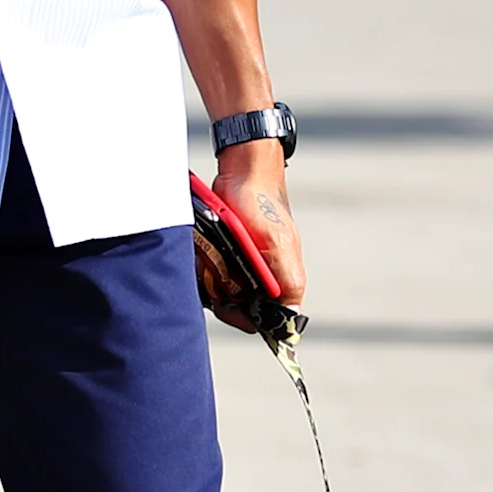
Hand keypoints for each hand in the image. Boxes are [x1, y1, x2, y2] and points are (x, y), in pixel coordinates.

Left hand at [213, 141, 305, 307]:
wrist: (242, 170)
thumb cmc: (262, 203)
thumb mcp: (276, 244)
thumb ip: (286, 282)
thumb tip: (290, 317)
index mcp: (285, 282)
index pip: (267, 322)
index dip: (245, 318)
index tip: (226, 304)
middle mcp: (268, 277)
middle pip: (241, 309)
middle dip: (222, 297)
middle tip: (213, 276)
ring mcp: (247, 266)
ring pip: (223, 292)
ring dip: (210, 280)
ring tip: (207, 257)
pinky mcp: (230, 254)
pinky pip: (212, 273)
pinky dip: (204, 266)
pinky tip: (202, 251)